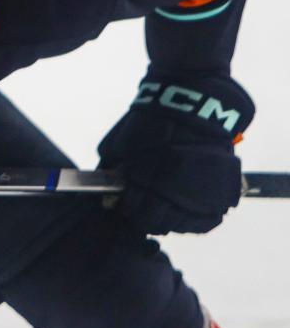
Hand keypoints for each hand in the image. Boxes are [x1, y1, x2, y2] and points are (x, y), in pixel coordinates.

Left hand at [98, 73, 252, 234]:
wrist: (189, 102)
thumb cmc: (150, 121)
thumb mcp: (120, 144)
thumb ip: (112, 170)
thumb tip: (107, 192)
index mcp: (150, 180)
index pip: (134, 212)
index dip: (127, 208)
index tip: (126, 202)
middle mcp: (177, 192)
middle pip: (157, 223)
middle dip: (146, 216)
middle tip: (144, 205)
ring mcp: (201, 193)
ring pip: (182, 225)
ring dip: (171, 219)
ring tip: (165, 206)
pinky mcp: (221, 190)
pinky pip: (207, 220)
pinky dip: (194, 220)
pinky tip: (185, 210)